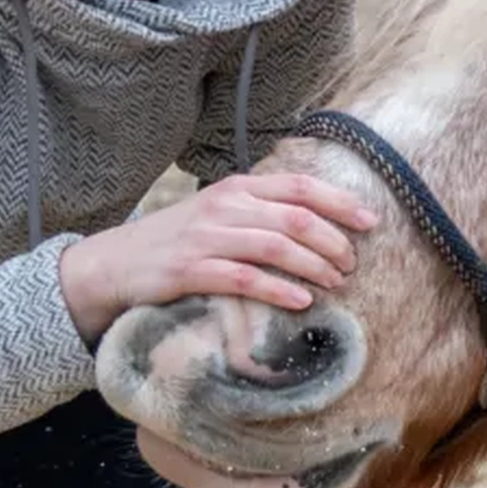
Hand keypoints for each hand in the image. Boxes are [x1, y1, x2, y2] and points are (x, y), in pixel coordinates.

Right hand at [59, 172, 377, 341]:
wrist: (115, 263)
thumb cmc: (178, 241)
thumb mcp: (220, 214)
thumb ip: (261, 212)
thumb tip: (318, 223)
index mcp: (238, 188)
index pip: (300, 187)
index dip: (339, 203)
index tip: (371, 221)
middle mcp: (226, 207)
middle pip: (296, 218)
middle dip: (333, 241)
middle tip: (353, 264)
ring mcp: (207, 238)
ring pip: (276, 246)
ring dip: (314, 265)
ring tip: (337, 282)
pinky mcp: (191, 270)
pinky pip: (244, 278)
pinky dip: (278, 288)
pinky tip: (301, 300)